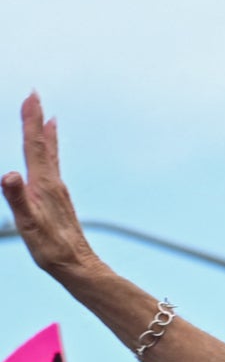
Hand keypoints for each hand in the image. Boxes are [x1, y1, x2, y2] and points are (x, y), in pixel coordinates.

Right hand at [2, 96, 100, 288]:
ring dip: (45, 134)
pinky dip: (50, 154)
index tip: (31, 96)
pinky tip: (51, 156)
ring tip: (48, 118)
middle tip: (34, 94)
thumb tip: (8, 173)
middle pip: (43, 144)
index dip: (31, 120)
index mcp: (44, 184)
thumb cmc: (51, 248)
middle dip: (37, 119)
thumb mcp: (28, 225)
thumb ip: (17, 199)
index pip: (34, 146)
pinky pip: (53, 168)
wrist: (78, 266)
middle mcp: (53, 182)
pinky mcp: (58, 200)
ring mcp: (57, 190)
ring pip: (50, 155)